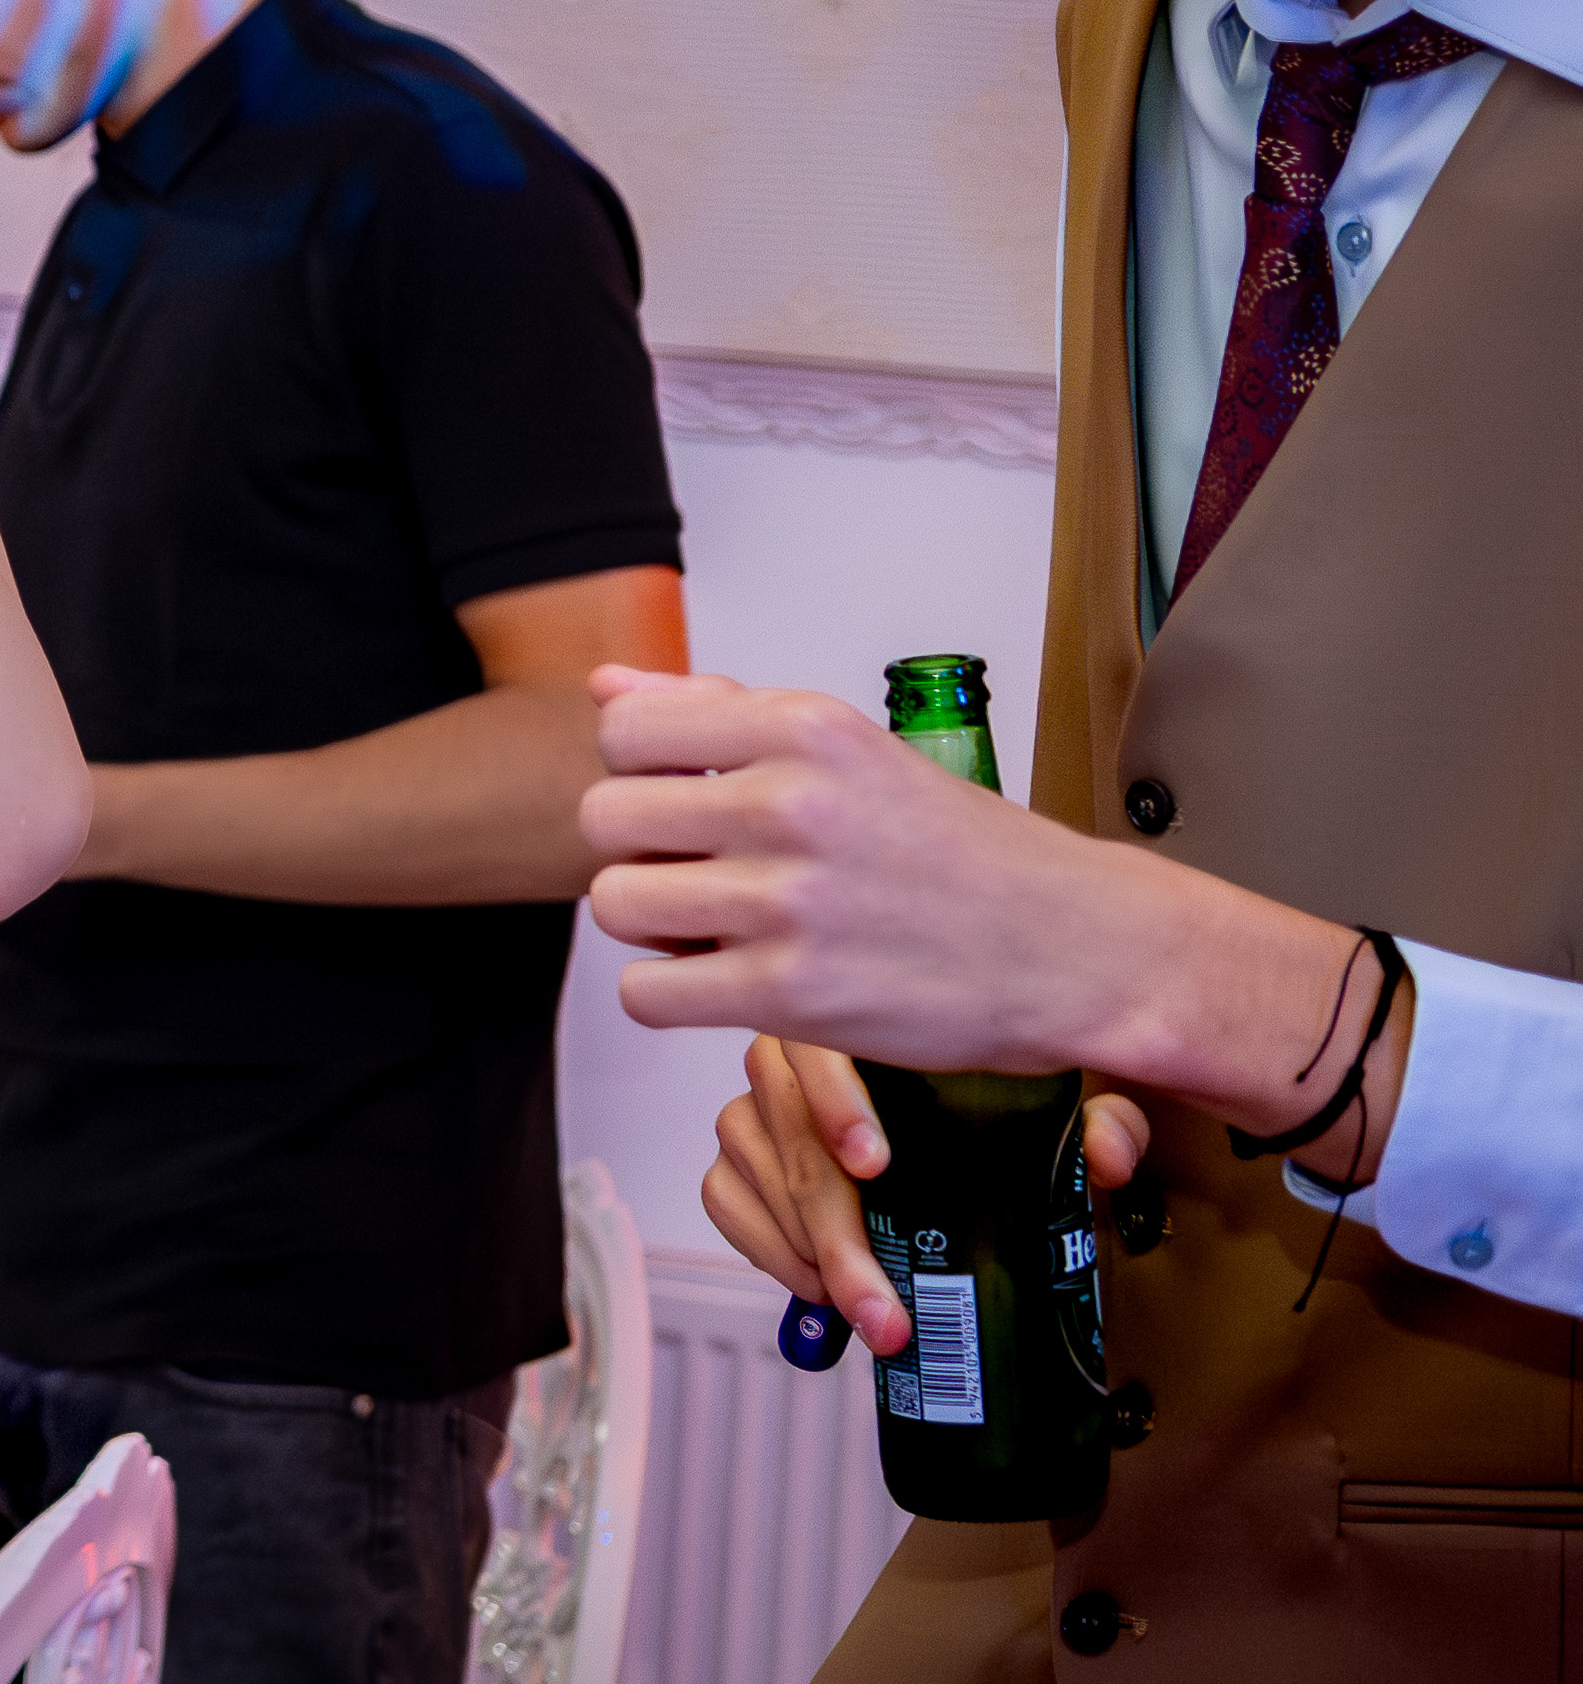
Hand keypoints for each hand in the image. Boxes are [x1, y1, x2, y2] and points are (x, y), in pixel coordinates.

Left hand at [578, 667, 1118, 1074]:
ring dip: (655, 927)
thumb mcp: (853, 750)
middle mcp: (790, 803)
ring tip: (723, 927)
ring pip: (615, 904)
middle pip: (603, 820)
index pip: (621, 732)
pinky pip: (644, 993)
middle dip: (642, 853)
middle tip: (708, 873)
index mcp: (802, 726)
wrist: (1080, 948)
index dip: (640, 775)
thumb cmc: (964, 853)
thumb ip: (721, 714)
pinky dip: (672, 995)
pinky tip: (728, 980)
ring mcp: (788, 901)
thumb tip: (606, 688)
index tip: (689, 803)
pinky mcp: (790, 994)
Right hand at [703, 1034, 1151, 1360]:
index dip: (837, 1102)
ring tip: (870, 1310)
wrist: (957, 1127)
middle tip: (884, 1307)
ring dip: (809, 1255)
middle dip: (838, 1236)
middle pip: (790, 1137)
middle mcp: (790, 1059)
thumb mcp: (1067, 1109)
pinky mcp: (735, 1160)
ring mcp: (753, 1109)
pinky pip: (726, 1202)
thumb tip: (1107, 1157)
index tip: (874, 1168)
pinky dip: (769, 1251)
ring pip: (755, 1176)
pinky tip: (820, 1284)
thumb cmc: (997, 1103)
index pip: (821, 1044)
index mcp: (859, 1026)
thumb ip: (1103, 1124)